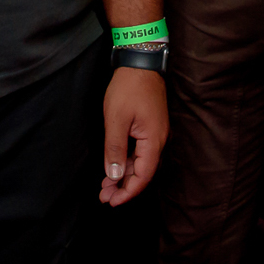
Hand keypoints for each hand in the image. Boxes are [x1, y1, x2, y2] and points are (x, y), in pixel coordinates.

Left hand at [98, 67, 165, 205]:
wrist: (140, 62)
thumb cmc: (129, 87)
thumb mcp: (116, 119)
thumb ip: (114, 149)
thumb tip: (113, 176)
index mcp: (154, 140)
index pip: (144, 176)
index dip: (128, 192)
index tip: (112, 202)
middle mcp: (159, 140)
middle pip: (143, 172)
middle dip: (123, 187)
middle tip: (104, 197)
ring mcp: (155, 134)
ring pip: (140, 162)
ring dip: (123, 175)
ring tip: (105, 186)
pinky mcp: (150, 127)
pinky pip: (140, 151)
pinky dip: (126, 161)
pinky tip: (114, 166)